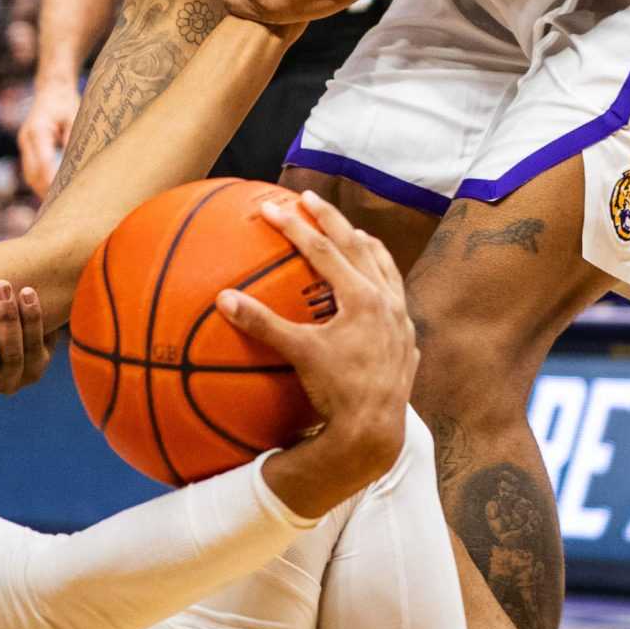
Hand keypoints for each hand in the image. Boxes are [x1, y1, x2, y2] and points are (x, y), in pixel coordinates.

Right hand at [18, 77, 80, 198]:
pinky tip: (54, 192)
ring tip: (60, 205)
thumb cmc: (66, 103)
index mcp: (37, 130)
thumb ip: (73, 139)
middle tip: (65, 207)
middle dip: (46, 190)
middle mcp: (26, 138)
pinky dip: (41, 182)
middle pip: (32, 172)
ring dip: (42, 189)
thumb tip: (75, 163)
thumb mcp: (75, 117)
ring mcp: (24, 144)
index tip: (61, 194)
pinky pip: (31, 171)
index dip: (51, 179)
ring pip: (30, 174)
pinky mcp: (27, 148)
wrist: (52, 90)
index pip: (43, 160)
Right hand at [221, 191, 415, 515]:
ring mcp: (400, 320)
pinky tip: (373, 287)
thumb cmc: (337, 391)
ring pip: (385, 268)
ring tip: (351, 233)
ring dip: (364, 246)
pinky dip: (381, 280)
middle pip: (358, 246)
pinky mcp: (406, 340)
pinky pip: (395, 296)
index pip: (324, 249)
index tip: (270, 207)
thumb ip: (262, 324)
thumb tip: (223, 298)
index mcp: (362, 297)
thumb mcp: (298, 353)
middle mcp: (387, 301)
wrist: (375, 430)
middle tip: (309, 198)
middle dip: (331, 219)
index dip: (294, 225)